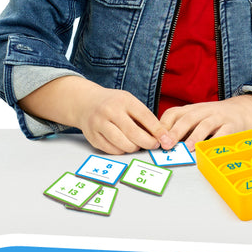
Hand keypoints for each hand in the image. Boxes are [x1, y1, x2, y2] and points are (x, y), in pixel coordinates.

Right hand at [20, 77, 167, 153]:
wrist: (86, 103)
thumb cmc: (114, 103)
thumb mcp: (130, 101)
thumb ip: (143, 116)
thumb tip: (161, 135)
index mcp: (124, 101)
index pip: (145, 116)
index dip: (157, 130)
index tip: (166, 138)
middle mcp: (110, 111)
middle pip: (133, 133)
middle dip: (148, 142)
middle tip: (154, 145)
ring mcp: (99, 124)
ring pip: (122, 144)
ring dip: (134, 148)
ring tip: (139, 145)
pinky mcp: (92, 137)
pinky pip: (111, 150)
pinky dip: (121, 151)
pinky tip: (125, 146)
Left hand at [159, 94, 251, 147]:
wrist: (242, 110)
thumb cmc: (213, 119)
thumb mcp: (196, 118)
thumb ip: (180, 129)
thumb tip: (160, 145)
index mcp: (191, 110)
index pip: (173, 113)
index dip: (163, 125)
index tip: (155, 138)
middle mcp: (203, 111)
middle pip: (188, 118)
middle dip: (175, 132)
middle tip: (167, 144)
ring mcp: (218, 117)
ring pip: (205, 125)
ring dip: (195, 136)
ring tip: (187, 147)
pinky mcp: (232, 126)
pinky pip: (224, 133)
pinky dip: (216, 141)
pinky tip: (210, 149)